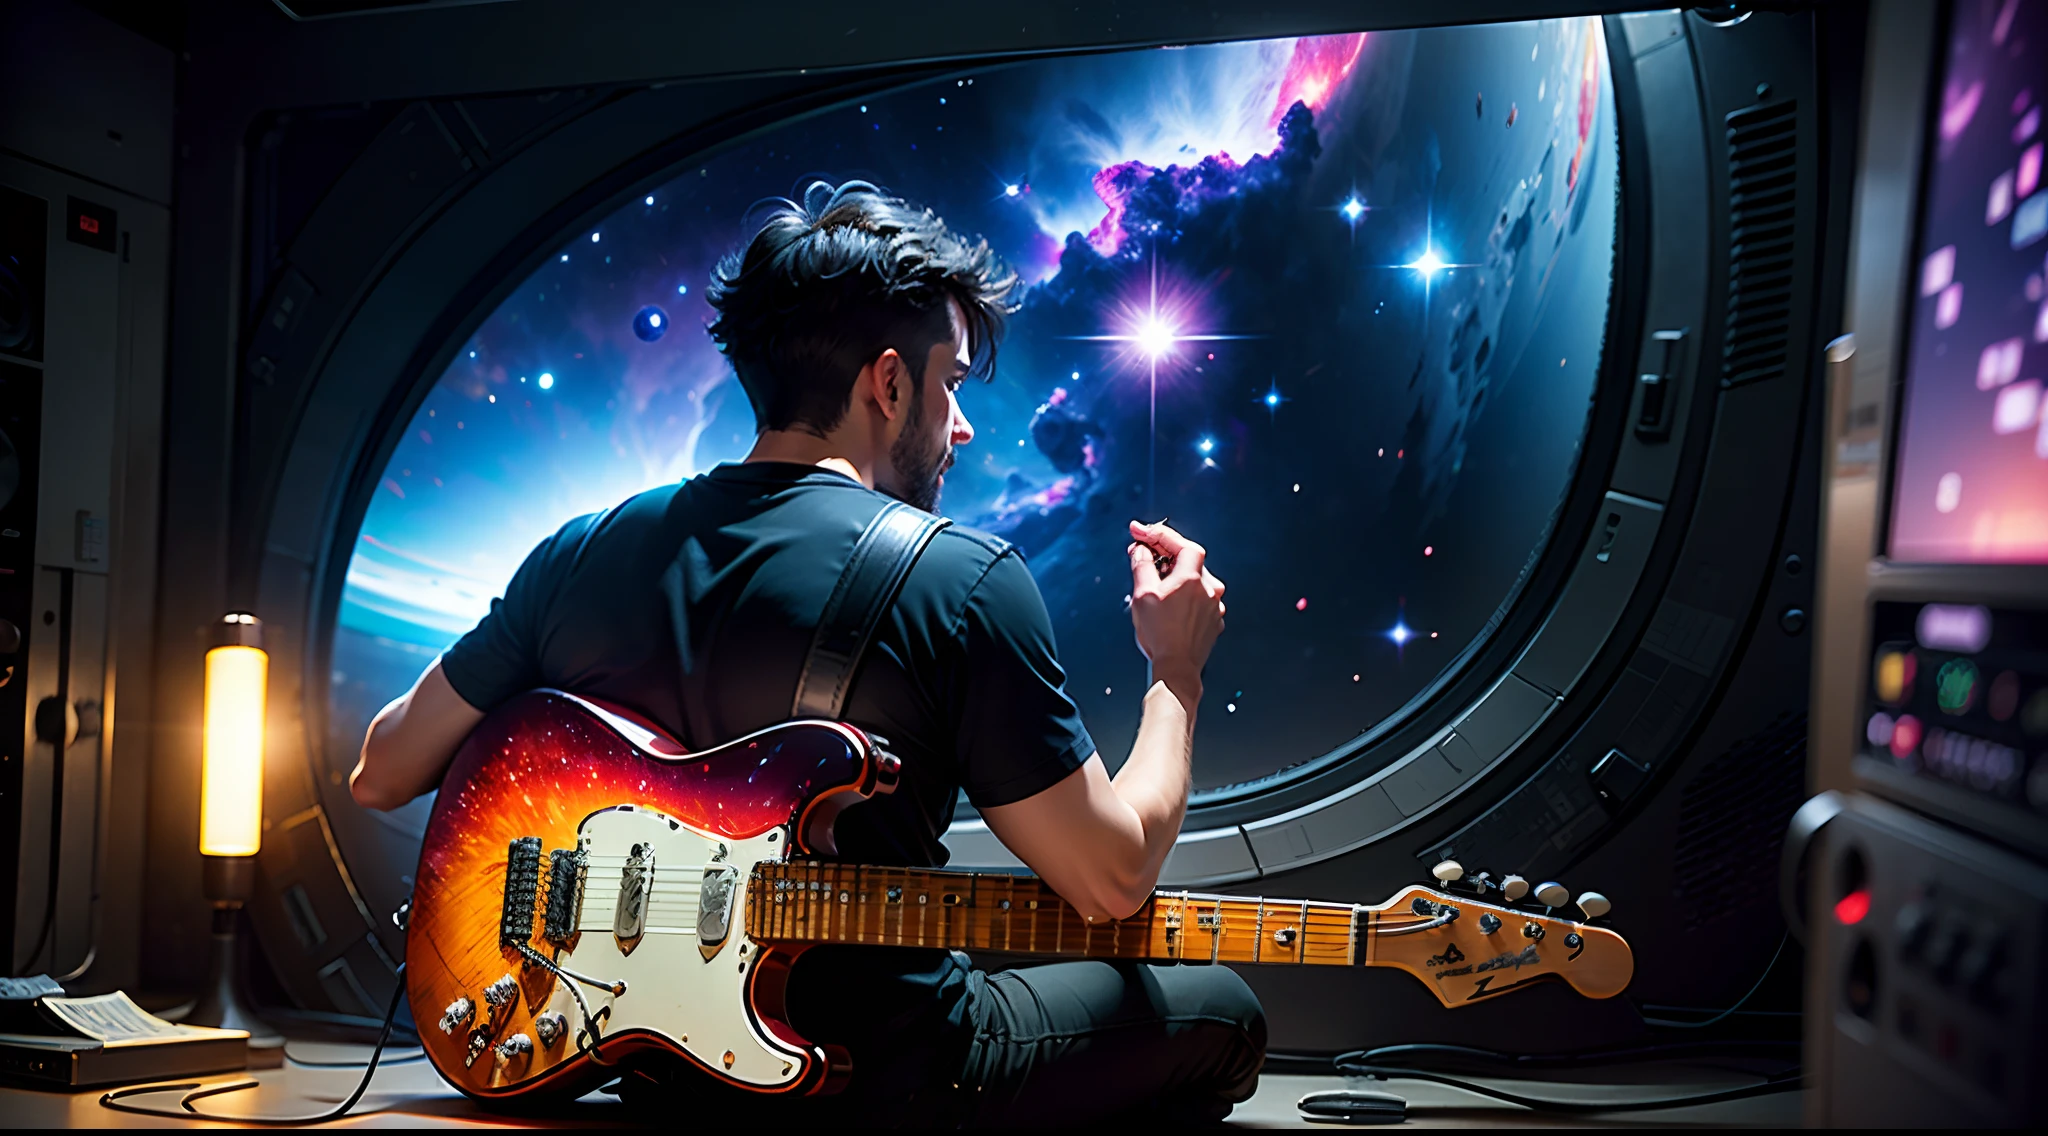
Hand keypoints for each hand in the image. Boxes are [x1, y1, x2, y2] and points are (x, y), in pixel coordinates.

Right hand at [1126, 519, 1225, 694]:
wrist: (1177, 668)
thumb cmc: (1160, 635)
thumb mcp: (1143, 595)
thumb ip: (1142, 565)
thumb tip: (1140, 550)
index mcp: (1192, 578)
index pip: (1180, 544)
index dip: (1160, 535)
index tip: (1142, 532)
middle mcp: (1209, 589)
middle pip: (1189, 561)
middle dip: (1166, 556)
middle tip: (1144, 555)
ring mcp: (1214, 606)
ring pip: (1194, 580)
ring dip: (1176, 577)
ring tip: (1156, 586)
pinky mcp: (1214, 620)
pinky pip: (1199, 599)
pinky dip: (1185, 596)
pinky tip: (1170, 605)